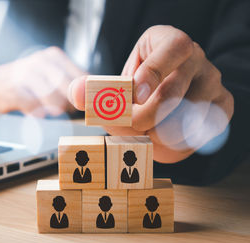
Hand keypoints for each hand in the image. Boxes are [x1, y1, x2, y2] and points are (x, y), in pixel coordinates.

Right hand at [0, 46, 85, 117]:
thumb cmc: (26, 83)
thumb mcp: (49, 76)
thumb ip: (69, 85)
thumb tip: (88, 98)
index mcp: (54, 57)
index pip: (80, 76)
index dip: (84, 94)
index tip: (85, 105)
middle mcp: (41, 62)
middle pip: (68, 87)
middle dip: (70, 103)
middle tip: (67, 110)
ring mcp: (26, 74)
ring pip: (51, 96)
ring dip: (54, 109)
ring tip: (51, 111)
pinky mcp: (14, 89)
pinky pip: (33, 105)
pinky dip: (37, 113)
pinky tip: (36, 113)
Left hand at [68, 25, 233, 162]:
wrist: (168, 99)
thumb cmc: (139, 88)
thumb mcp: (116, 84)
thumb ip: (94, 90)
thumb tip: (76, 94)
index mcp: (169, 42)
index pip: (173, 47)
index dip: (154, 71)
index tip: (135, 95)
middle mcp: (197, 58)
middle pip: (177, 90)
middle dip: (146, 116)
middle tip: (130, 127)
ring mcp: (212, 82)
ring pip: (191, 116)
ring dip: (161, 135)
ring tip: (145, 135)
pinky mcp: (223, 105)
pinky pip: (204, 131)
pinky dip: (180, 144)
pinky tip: (163, 141)